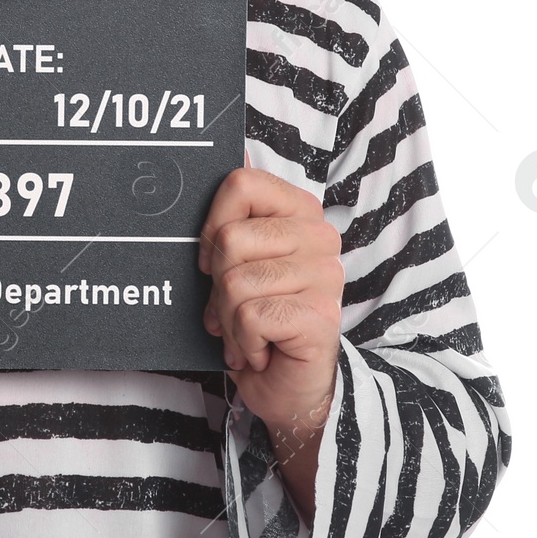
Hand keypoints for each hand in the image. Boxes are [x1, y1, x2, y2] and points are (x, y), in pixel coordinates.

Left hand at [198, 149, 343, 440]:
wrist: (288, 386)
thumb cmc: (258, 319)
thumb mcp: (236, 263)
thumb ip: (232, 217)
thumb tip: (233, 151)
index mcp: (300, 213)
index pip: (241, 184)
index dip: (211, 225)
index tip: (212, 260)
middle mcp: (320, 237)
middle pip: (230, 239)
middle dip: (217, 285)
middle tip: (234, 309)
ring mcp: (325, 275)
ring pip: (235, 283)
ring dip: (229, 321)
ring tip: (249, 333)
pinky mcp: (321, 314)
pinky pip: (251, 316)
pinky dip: (243, 342)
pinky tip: (262, 350)